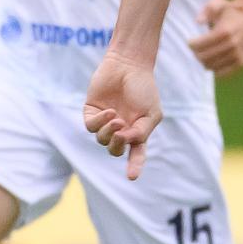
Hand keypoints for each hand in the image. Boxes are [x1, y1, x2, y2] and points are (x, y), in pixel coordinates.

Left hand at [84, 52, 162, 179]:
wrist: (128, 66)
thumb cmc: (143, 88)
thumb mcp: (151, 112)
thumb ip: (142, 131)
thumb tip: (126, 142)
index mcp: (137, 132)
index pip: (136, 154)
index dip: (135, 166)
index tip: (132, 177)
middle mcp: (120, 130)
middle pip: (115, 150)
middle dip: (118, 146)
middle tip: (122, 135)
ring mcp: (105, 122)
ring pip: (102, 140)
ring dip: (109, 133)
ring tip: (117, 118)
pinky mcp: (91, 113)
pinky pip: (92, 127)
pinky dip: (100, 122)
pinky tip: (109, 112)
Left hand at [187, 0, 242, 75]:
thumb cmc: (232, 10)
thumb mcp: (219, 2)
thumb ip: (207, 10)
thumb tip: (198, 22)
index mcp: (225, 31)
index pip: (201, 45)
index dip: (192, 45)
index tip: (190, 42)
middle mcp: (232, 45)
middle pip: (204, 57)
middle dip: (196, 53)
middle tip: (196, 49)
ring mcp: (237, 55)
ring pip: (212, 66)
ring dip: (204, 62)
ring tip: (204, 54)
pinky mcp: (242, 62)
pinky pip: (223, 73)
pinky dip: (214, 70)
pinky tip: (213, 62)